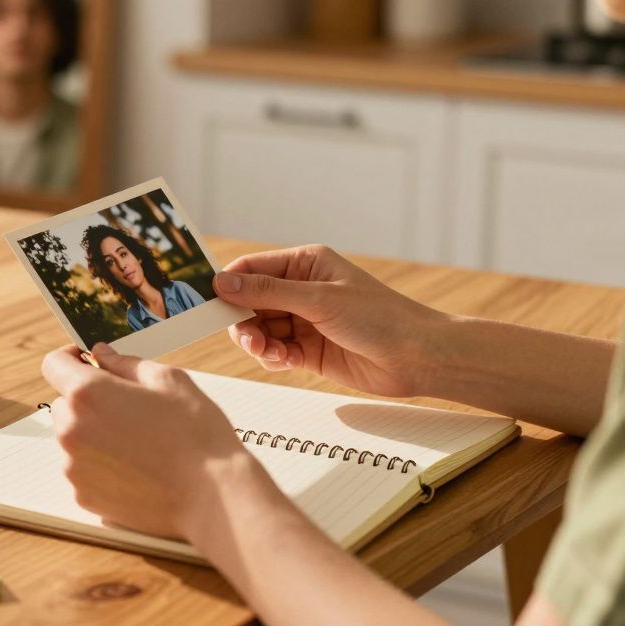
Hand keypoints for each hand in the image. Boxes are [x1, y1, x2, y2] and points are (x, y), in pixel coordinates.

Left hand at [39, 343, 260, 538]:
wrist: (212, 497)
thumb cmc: (196, 435)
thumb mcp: (169, 381)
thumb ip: (126, 364)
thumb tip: (102, 355)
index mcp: (89, 394)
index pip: (53, 364)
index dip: (70, 357)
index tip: (87, 361)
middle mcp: (71, 431)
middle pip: (63, 404)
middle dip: (87, 399)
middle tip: (128, 406)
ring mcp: (75, 468)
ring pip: (73, 438)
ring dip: (93, 433)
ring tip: (138, 441)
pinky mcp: (84, 496)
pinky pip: (83, 469)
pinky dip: (101, 464)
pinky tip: (136, 467)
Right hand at [213, 245, 447, 397]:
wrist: (417, 357)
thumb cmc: (379, 317)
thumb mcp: (319, 299)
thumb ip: (268, 292)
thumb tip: (223, 283)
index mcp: (305, 264)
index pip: (253, 268)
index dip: (228, 284)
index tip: (206, 302)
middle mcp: (302, 290)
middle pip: (250, 302)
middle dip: (242, 320)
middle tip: (246, 337)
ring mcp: (305, 321)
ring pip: (260, 330)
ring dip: (257, 342)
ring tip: (269, 353)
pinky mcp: (309, 351)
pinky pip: (275, 351)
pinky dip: (272, 357)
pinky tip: (284, 361)